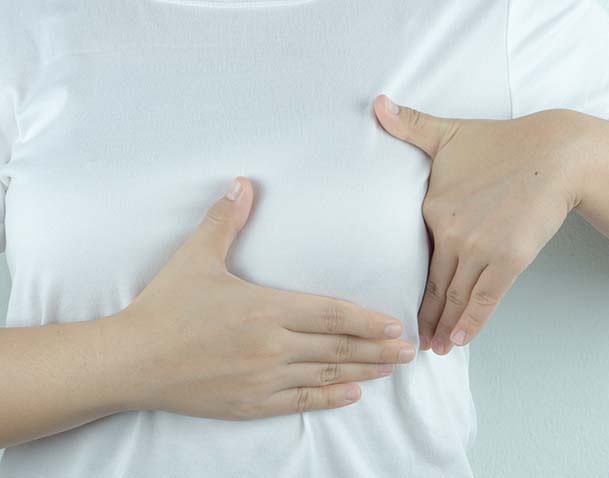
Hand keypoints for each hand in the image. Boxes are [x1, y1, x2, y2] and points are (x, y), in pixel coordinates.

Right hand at [107, 177, 416, 419]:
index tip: (395, 323)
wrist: (130, 361)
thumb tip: (243, 182)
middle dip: (378, 349)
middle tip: (410, 350)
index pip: (332, 314)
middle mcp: (273, 346)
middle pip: (338, 347)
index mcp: (266, 309)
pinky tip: (352, 395)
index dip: (367, 320)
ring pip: (326, 375)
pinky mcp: (251, 403)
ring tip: (391, 370)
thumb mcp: (195, 257)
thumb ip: (224, 220)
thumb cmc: (163, 307)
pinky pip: (301, 402)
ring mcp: (264, 378)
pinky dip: (330, 398)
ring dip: (364, 372)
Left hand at [373, 95, 580, 354]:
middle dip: (424, 317)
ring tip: (436, 347)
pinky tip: (459, 341)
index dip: (410, 286)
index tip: (401, 308)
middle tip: (413, 341)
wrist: (555, 153)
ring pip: (457, 297)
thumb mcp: (449, 132)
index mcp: (434, 211)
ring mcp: (481, 250)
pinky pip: (485, 299)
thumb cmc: (502, 143)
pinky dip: (471, 323)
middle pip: (435, 285)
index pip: (418, 258)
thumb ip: (411, 125)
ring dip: (444, 326)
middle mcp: (453, 235)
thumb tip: (377, 104)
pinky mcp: (510, 260)